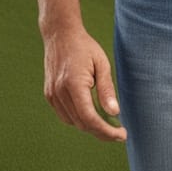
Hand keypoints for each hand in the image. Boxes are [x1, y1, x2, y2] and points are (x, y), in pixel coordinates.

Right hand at [42, 26, 126, 141]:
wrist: (60, 35)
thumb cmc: (84, 47)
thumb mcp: (101, 63)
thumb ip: (107, 89)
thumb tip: (114, 113)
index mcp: (73, 84)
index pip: (90, 118)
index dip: (106, 131)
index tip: (122, 135)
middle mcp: (59, 92)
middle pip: (82, 124)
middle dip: (102, 131)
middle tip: (119, 132)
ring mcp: (52, 95)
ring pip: (73, 122)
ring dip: (90, 126)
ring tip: (108, 123)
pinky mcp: (49, 95)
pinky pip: (65, 116)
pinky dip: (79, 119)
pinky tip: (91, 113)